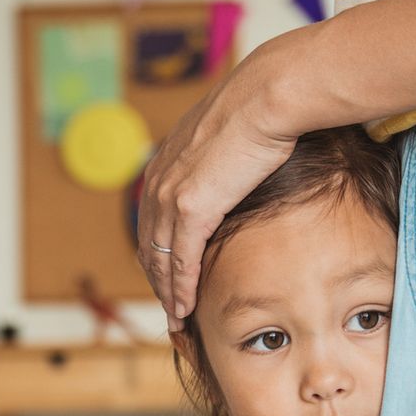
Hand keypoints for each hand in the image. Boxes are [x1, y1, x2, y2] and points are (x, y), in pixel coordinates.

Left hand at [137, 37, 301, 327]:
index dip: (157, 253)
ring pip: (160, 260)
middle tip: (168, 307)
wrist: (267, 97)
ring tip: (176, 318)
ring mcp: (171, 197)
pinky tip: (185, 308)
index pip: (151, 221)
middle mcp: (158, 181)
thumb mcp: (225, 134)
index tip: (166, 276)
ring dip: (167, 293)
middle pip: (149, 246)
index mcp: (164, 163)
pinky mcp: (191, 209)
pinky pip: (181, 261)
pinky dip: (181, 289)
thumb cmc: (259, 108)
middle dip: (157, 280)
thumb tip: (236, 164)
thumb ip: (218, 157)